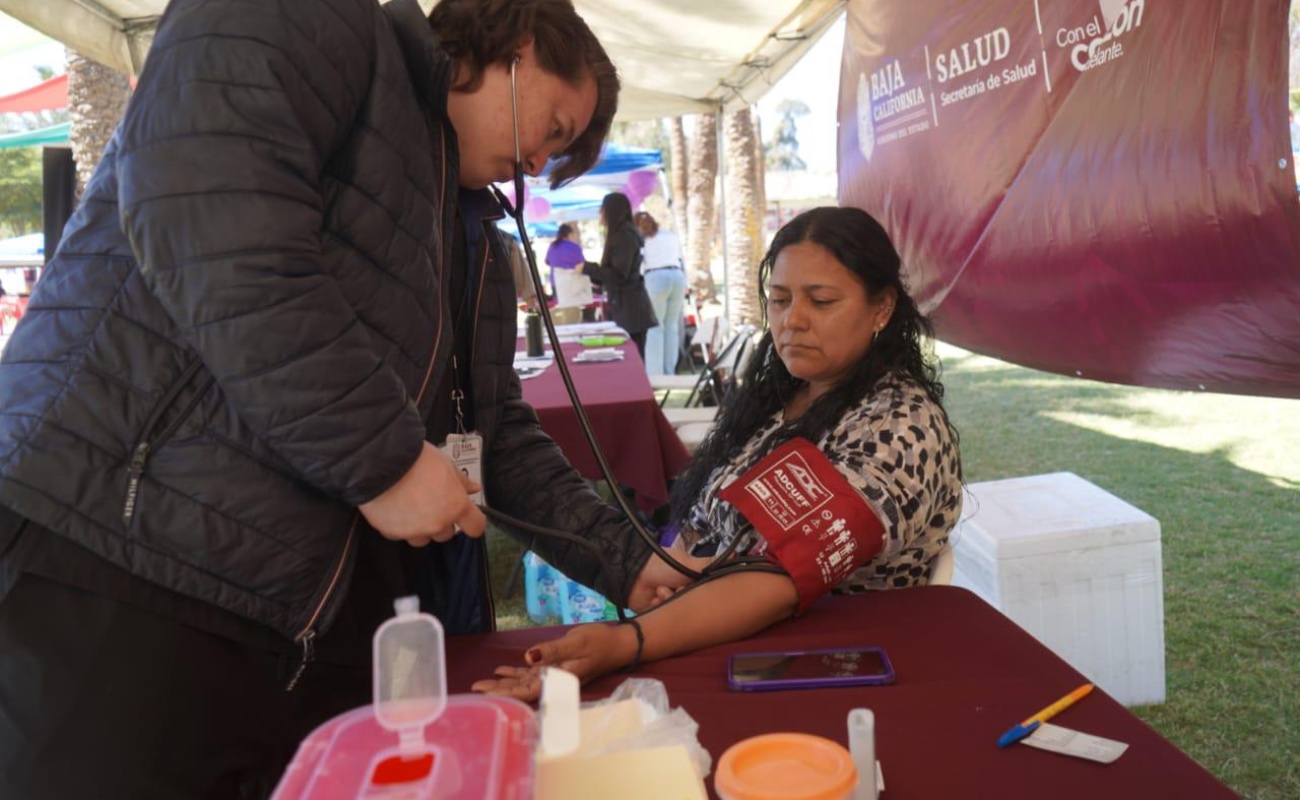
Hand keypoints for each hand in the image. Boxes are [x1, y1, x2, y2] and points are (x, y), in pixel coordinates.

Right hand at [358, 442, 486, 545]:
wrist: (379, 463)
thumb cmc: (414, 459)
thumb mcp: (445, 464)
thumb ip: (461, 481)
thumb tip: (473, 489)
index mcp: (455, 506)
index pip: (476, 526)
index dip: (473, 521)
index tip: (469, 516)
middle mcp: (437, 523)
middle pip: (447, 533)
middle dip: (442, 521)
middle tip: (431, 502)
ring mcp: (414, 531)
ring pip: (423, 538)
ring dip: (420, 527)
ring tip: (410, 505)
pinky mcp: (392, 533)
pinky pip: (400, 534)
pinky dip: (399, 525)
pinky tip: (394, 507)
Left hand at [472, 623, 637, 701]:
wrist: (618, 643)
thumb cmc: (599, 642)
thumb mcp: (576, 643)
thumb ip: (552, 651)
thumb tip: (528, 657)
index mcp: (559, 680)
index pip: (527, 690)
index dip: (506, 693)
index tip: (487, 695)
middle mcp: (555, 682)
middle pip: (522, 690)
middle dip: (499, 691)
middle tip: (475, 690)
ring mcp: (554, 675)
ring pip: (524, 682)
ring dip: (504, 683)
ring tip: (481, 684)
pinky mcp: (556, 668)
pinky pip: (532, 674)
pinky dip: (516, 673)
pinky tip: (501, 671)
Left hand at [626, 546, 712, 612]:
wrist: (635, 573)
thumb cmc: (663, 564)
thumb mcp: (690, 563)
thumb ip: (711, 564)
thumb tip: (734, 556)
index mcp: (691, 583)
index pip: (703, 594)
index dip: (699, 593)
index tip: (692, 586)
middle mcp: (681, 594)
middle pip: (691, 604)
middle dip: (683, 597)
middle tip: (677, 588)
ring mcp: (669, 604)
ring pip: (678, 612)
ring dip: (669, 600)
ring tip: (661, 590)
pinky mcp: (657, 614)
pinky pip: (665, 618)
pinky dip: (660, 608)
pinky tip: (655, 599)